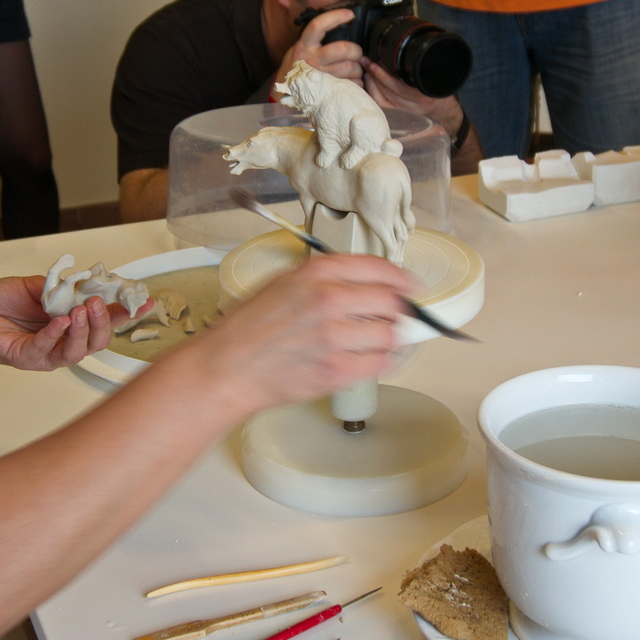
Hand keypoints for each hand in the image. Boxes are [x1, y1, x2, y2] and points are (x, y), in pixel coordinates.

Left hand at [0, 274, 114, 369]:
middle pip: (96, 342)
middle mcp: (61, 341)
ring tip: (81, 310)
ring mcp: (45, 353)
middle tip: (98, 303)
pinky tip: (58, 321)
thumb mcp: (38, 285)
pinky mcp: (26, 358)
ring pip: (76, 352)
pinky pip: (46, 351)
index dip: (125, 313)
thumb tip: (87, 280)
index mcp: (70, 322)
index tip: (143, 301)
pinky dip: (55, 335)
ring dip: (82, 331)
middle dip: (103, 323)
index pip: (104, 320)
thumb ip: (63, 286)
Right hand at [184, 254, 412, 412]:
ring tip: (374, 340)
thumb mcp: (284, 283)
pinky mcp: (337, 370)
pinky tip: (370, 358)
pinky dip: (382, 361)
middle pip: (392, 301)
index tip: (409, 286)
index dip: (401, 279)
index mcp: (317, 273)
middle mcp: (329, 300)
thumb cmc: (251, 328)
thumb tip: (367, 282)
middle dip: (397, 310)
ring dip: (389, 338)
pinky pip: (380, 364)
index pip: (379, 268)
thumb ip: (325, 278)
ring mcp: (335, 337)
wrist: (229, 367)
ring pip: (390, 334)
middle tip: (393, 316)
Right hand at [274, 8, 363, 87]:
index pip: (318, 26)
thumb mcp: (299, 50)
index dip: (335, 17)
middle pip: (343, 49)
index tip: (350, 14)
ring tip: (353, 70)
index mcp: (304, 46)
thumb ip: (314, 40)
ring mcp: (321, 77)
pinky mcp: (329, 91)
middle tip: (356, 53)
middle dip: (356, 50)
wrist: (287, 94)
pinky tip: (351, 82)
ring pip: (351, 68)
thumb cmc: (296, 68)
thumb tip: (336, 25)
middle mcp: (312, 61)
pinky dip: (357, 82)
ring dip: (358, 69)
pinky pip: (353, 84)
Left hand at [363, 59, 463, 136]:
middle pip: (389, 91)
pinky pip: (382, 105)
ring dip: (372, 83)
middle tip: (366, 61)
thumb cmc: (439, 88)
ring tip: (367, 68)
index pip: (400, 88)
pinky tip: (369, 81)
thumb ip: (424, 66)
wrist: (444, 111)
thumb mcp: (439, 75)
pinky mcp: (399, 116)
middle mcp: (416, 106)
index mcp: (426, 95)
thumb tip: (405, 50)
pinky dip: (373, 93)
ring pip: (383, 98)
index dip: (384, 76)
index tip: (375, 62)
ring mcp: (406, 113)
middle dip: (375, 75)